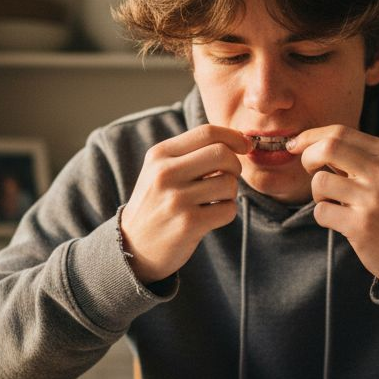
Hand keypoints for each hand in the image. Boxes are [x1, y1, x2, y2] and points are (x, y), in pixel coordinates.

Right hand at [121, 124, 249, 282]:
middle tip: (228, 177)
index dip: (233, 137)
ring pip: (229, 183)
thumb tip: (240, 140)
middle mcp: (165, 173)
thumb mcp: (160, 170)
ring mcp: (176, 199)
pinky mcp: (189, 223)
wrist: (133, 245)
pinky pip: (228, 209)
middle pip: (222, 154)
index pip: (206, 132)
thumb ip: (191, 152)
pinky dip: (226, 212)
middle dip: (235, 166)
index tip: (244, 146)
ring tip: (214, 200)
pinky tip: (210, 217)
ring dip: (230, 193)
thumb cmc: (157, 203)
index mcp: (159, 154)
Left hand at [288, 125, 378, 285]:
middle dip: (308, 157)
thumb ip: (355, 158)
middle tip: (310, 170)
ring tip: (333, 202)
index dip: (311, 137)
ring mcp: (373, 199)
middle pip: (328, 147)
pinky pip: (321, 211)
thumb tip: (308, 143)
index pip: (340, 132)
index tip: (296, 145)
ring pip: (320, 182)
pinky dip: (322, 216)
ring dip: (317, 193)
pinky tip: (338, 220)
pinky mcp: (361, 225)